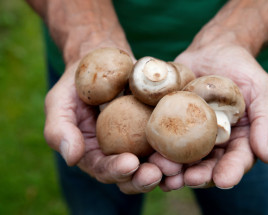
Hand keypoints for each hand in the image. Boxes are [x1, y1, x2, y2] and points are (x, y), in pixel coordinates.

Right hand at [44, 59, 166, 193]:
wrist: (101, 59)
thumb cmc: (76, 84)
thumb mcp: (59, 103)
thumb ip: (59, 130)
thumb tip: (72, 157)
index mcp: (94, 154)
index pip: (104, 169)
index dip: (115, 171)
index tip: (129, 164)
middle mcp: (119, 152)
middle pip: (133, 174)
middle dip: (144, 178)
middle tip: (158, 173)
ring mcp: (140, 141)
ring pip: (155, 163)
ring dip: (166, 169)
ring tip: (176, 166)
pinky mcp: (157, 127)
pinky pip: (169, 141)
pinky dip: (178, 148)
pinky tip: (187, 150)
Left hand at [158, 42, 267, 189]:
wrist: (213, 50)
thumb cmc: (242, 69)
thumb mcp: (261, 89)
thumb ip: (267, 120)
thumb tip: (267, 155)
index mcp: (239, 140)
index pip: (237, 160)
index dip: (231, 172)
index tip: (223, 181)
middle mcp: (215, 143)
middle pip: (207, 166)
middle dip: (199, 176)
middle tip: (189, 180)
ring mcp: (191, 135)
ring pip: (183, 158)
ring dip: (174, 170)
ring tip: (166, 174)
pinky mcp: (172, 124)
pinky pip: (164, 139)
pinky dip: (158, 150)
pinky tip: (151, 157)